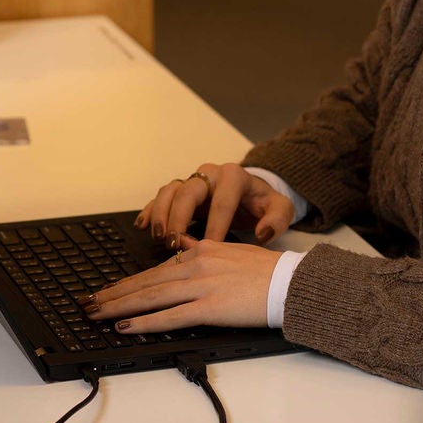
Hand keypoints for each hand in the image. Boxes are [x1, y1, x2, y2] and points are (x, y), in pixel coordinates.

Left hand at [82, 235, 279, 332]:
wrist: (289, 282)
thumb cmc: (265, 270)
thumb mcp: (229, 248)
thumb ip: (200, 247)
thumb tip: (179, 243)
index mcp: (199, 250)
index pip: (154, 269)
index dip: (127, 282)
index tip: (106, 289)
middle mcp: (195, 265)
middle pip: (145, 282)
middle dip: (112, 294)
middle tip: (87, 303)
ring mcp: (200, 286)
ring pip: (150, 297)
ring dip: (119, 306)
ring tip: (96, 314)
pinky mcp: (209, 307)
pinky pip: (170, 316)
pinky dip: (145, 322)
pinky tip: (126, 326)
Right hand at [137, 161, 293, 247]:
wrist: (252, 192)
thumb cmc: (263, 203)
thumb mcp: (281, 209)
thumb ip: (278, 219)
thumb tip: (263, 233)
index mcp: (234, 177)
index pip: (222, 201)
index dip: (215, 225)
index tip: (210, 247)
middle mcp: (210, 175)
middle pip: (187, 191)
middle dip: (179, 218)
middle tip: (174, 243)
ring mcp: (192, 181)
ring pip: (170, 191)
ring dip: (161, 214)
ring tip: (159, 237)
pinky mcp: (180, 191)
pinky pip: (160, 196)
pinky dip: (149, 210)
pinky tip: (142, 226)